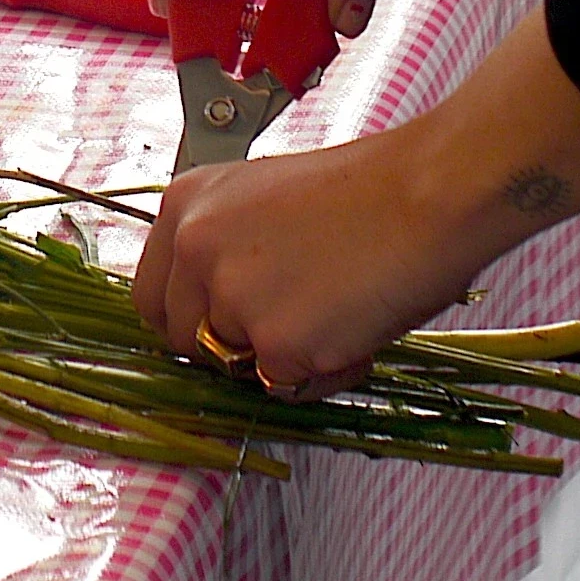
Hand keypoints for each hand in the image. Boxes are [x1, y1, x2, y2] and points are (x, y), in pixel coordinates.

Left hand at [135, 7, 579, 395]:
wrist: (427, 195)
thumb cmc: (365, 194)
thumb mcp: (260, 200)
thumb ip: (224, 248)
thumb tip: (214, 309)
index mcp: (184, 206)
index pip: (152, 296)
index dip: (189, 322)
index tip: (218, 332)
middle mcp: (195, 249)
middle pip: (185, 341)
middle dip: (231, 349)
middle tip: (289, 328)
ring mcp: (232, 296)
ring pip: (238, 367)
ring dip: (283, 359)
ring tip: (338, 315)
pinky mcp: (276, 340)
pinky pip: (285, 386)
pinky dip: (322, 373)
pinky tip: (355, 332)